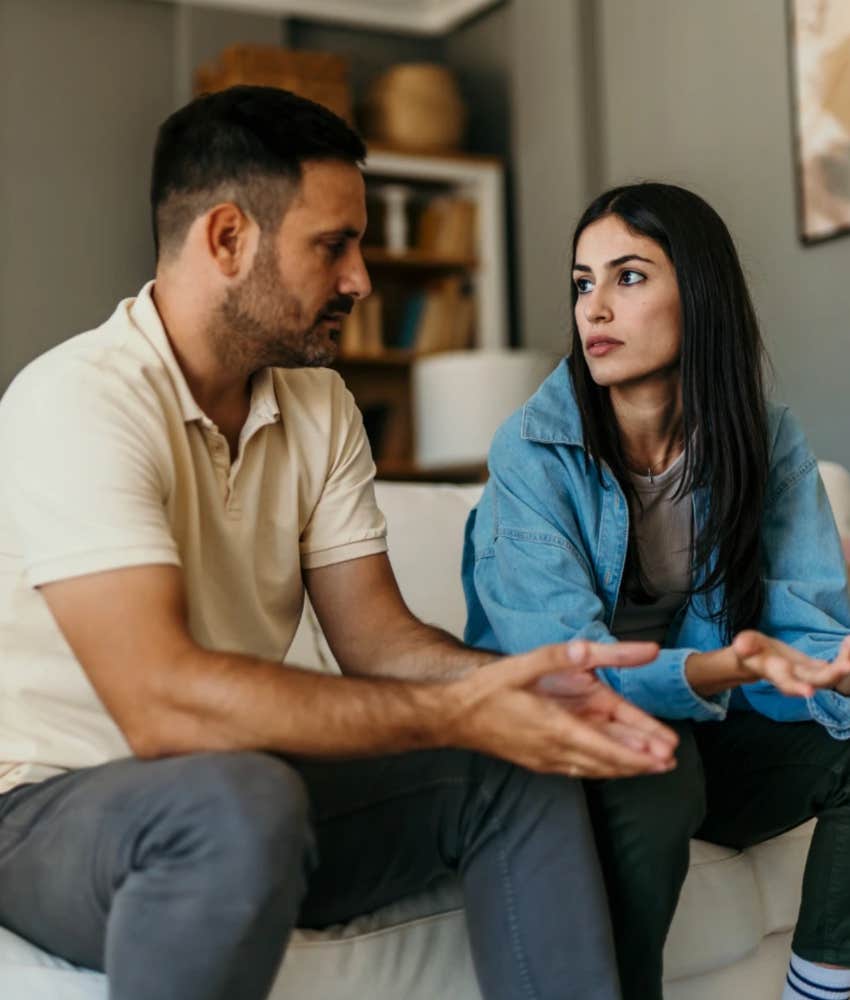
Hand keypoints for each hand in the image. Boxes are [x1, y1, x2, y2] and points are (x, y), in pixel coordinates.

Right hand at [444, 640, 677, 779]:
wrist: (451, 718)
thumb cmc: (486, 690)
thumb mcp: (525, 664)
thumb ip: (567, 655)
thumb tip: (594, 647)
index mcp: (555, 727)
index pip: (606, 748)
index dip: (637, 754)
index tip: (663, 754)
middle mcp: (554, 750)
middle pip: (606, 763)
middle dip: (639, 763)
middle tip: (669, 762)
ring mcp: (546, 760)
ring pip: (593, 769)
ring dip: (623, 768)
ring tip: (651, 765)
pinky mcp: (538, 762)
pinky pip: (577, 768)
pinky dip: (600, 767)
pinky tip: (609, 764)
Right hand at [731, 630, 849, 697]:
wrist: (758, 660)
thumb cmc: (750, 651)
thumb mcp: (744, 645)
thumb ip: (744, 645)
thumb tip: (742, 646)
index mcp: (775, 673)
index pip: (785, 683)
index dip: (796, 688)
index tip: (808, 692)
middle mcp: (794, 678)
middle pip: (815, 681)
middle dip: (831, 675)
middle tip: (848, 665)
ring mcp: (807, 674)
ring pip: (828, 675)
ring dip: (843, 664)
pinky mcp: (815, 668)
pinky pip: (833, 666)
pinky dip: (844, 657)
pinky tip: (849, 642)